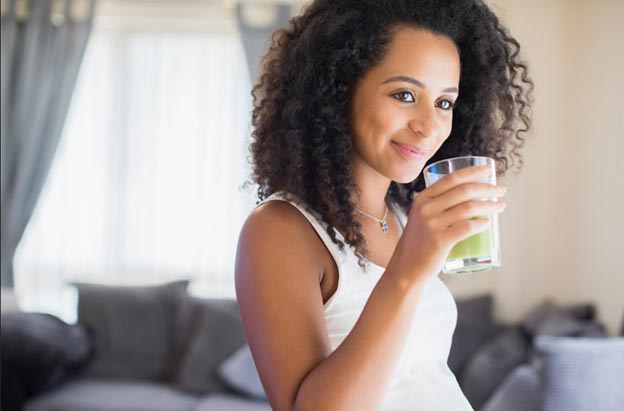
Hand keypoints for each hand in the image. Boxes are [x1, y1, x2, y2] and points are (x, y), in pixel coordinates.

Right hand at [388, 165, 505, 281]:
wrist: (406, 268)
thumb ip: (437, 206)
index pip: (451, 178)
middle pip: (464, 191)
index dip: (473, 171)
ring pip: (468, 208)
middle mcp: (426, 208)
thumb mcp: (421, 218)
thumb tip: (469, 198)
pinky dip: (481, 223)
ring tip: (500, 207)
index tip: (489, 169)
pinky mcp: (440, 240)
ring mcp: (432, 224)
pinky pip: (467, 227)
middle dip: (487, 188)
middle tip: (500, 191)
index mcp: (422, 199)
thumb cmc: (418, 244)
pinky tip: (487, 223)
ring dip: (489, 205)